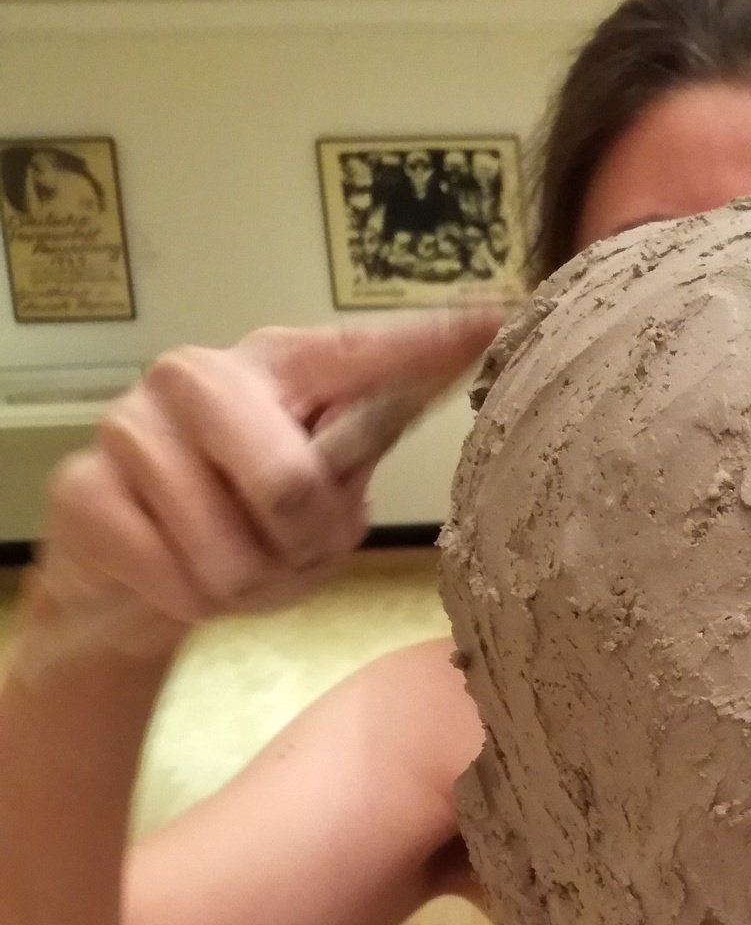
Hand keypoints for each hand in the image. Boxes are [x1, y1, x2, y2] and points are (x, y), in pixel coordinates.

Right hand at [33, 310, 499, 652]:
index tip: (492, 322)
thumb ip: (355, 461)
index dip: (424, 347)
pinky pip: (176, 579)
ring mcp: (133, 424)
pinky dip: (191, 602)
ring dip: (246, 584)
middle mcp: (200, 375)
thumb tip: (415, 424)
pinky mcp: (84, 488)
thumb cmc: (246, 528)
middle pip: (290, 486)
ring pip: (231, 553)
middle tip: (284, 549)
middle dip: (299, 547)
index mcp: (276, 368)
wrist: (131, 578)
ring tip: (229, 564)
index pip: (359, 354)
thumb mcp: (318, 500)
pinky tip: (175, 575)